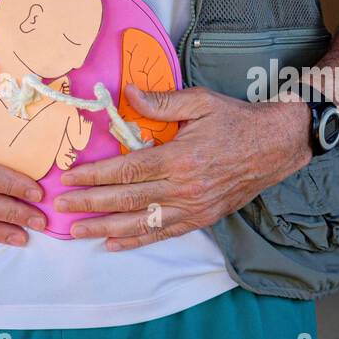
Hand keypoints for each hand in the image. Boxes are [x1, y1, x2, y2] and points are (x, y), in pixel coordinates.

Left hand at [52, 82, 312, 249]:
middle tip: (62, 206)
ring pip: (142, 222)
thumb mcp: (200, 101)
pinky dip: (137, 240)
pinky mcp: (202, 218)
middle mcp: (184, 187)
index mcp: (179, 157)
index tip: (70, 177)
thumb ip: (161, 101)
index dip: (95, 176)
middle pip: (128, 200)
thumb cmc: (236, 120)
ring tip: (77, 231)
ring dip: (106, 228)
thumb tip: (127, 94)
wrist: (276, 146)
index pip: (127, 170)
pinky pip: (164, 233)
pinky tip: (114, 244)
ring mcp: (193, 207)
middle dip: (91, 204)